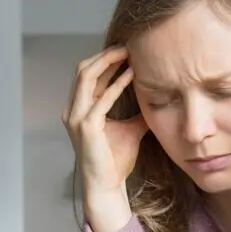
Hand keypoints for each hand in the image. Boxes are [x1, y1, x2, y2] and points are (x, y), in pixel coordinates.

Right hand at [63, 46, 148, 198]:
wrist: (107, 186)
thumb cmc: (114, 161)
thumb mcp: (130, 129)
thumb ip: (137, 112)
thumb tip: (157, 100)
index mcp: (78, 109)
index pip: (87, 75)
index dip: (104, 59)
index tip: (126, 50)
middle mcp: (73, 110)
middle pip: (83, 69)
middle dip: (105, 54)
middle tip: (127, 45)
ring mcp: (77, 118)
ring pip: (86, 77)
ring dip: (107, 62)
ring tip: (128, 53)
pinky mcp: (86, 127)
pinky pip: (102, 99)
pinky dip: (117, 84)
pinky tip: (132, 75)